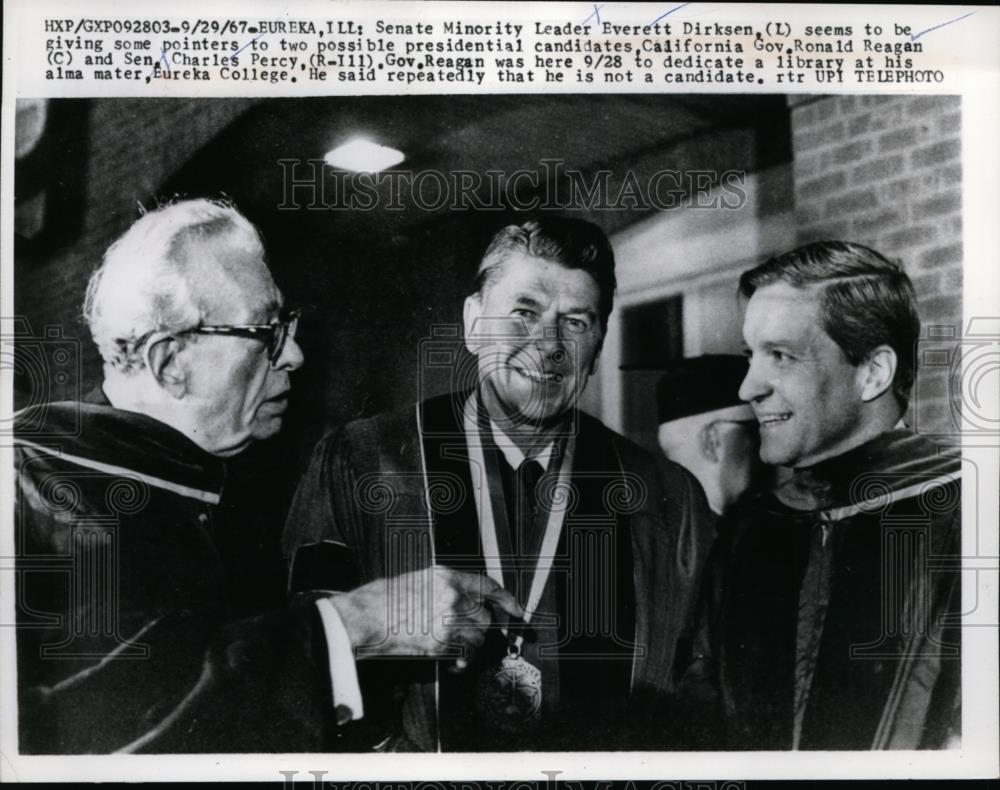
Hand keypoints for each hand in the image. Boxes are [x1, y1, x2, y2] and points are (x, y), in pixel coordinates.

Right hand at [330, 566, 521, 667]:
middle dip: (479, 629)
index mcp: (448, 577)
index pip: (488, 586)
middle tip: (464, 635)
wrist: (366, 617)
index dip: (507, 599)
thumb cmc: (385, 599)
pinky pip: (465, 656)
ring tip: (453, 648)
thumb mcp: (419, 580)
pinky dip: (461, 662)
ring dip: (470, 647)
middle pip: (485, 617)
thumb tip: (466, 603)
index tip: (518, 611)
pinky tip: (451, 662)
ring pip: (478, 638)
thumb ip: (446, 587)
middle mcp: (454, 596)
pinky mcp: (442, 642)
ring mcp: (449, 619)